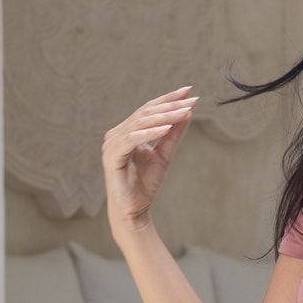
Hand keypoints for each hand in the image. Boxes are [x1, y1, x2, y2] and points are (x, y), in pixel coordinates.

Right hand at [102, 84, 196, 234]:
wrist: (133, 211)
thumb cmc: (145, 185)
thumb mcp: (164, 156)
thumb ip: (173, 135)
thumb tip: (187, 112)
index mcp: (127, 131)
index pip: (149, 109)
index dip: (168, 99)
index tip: (189, 91)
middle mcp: (117, 134)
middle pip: (145, 113)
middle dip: (170, 105)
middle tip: (191, 100)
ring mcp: (112, 144)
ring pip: (140, 123)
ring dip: (163, 117)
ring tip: (183, 112)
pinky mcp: (112, 156)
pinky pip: (132, 139)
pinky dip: (149, 133)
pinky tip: (166, 128)